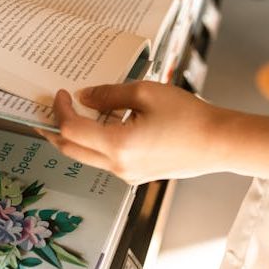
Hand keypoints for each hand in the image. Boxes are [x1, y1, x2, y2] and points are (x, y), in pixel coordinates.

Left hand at [39, 81, 268, 184]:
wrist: (219, 142)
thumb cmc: (188, 115)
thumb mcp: (146, 93)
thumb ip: (109, 94)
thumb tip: (85, 97)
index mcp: (118, 145)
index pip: (72, 130)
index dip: (60, 110)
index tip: (61, 93)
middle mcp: (118, 165)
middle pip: (71, 150)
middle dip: (56, 129)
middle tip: (50, 111)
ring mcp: (128, 174)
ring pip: (87, 157)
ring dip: (77, 137)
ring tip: (77, 114)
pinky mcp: (137, 175)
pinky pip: (107, 160)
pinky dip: (97, 143)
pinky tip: (104, 124)